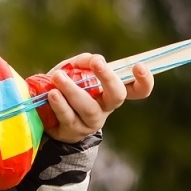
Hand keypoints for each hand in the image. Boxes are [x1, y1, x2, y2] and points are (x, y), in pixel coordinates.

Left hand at [40, 54, 154, 143]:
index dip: (145, 81)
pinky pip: (69, 118)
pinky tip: (52, 93)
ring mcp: (91, 122)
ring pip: (89, 108)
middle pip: (117, 96)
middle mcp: (106, 108)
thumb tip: (93, 59)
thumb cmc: (67, 87)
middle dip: (108, 78)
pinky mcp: (73, 131)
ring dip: (74, 91)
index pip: (138, 89)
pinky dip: (60, 104)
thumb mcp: (74, 70)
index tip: (138, 66)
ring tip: (58, 77)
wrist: (46, 114)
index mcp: (112, 91)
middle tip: (97, 62)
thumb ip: (83, 61)